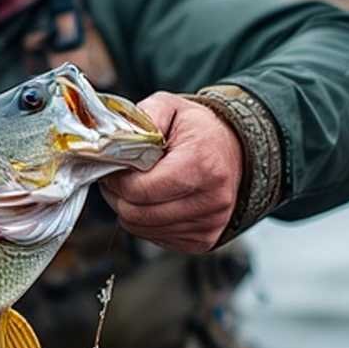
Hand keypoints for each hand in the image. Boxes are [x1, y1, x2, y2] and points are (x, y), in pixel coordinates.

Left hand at [99, 92, 241, 252]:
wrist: (234, 150)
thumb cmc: (197, 130)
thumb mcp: (170, 107)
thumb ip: (143, 118)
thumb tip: (116, 140)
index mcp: (202, 165)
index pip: (140, 189)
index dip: (117, 179)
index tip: (115, 166)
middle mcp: (211, 200)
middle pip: (137, 213)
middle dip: (118, 195)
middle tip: (118, 177)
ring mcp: (209, 224)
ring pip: (140, 229)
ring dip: (128, 209)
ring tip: (136, 187)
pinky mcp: (203, 240)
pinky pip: (154, 237)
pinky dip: (144, 221)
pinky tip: (153, 201)